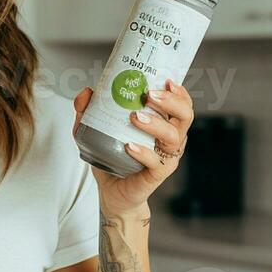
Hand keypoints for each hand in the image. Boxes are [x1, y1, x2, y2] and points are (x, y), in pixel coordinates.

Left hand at [73, 78, 193, 214]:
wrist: (112, 191)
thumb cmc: (112, 157)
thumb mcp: (95, 130)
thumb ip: (88, 111)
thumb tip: (86, 92)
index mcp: (164, 124)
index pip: (181, 104)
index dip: (179, 92)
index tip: (166, 80)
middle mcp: (170, 139)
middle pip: (185, 116)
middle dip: (171, 102)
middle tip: (149, 95)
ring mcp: (165, 157)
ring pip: (174, 137)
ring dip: (156, 124)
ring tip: (135, 117)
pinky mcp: (157, 174)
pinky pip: (156, 162)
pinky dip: (143, 152)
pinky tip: (129, 146)